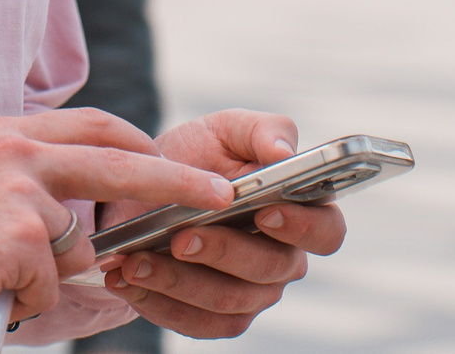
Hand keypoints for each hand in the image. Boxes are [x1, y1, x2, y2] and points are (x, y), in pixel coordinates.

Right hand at [0, 109, 234, 332]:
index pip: (94, 124)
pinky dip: (20, 300)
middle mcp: (20, 153)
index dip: (138, 143)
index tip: (171, 158)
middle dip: (180, 180)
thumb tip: (73, 226)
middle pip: (121, 161)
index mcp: (10, 133)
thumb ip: (22, 187)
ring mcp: (21, 194)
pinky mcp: (17, 239)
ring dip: (41, 276)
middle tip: (222, 194)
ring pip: (74, 247)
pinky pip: (47, 285)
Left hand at [94, 110, 347, 339]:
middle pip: (270, 270)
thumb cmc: (198, 157)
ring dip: (179, 281)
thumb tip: (282, 152)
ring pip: (227, 301)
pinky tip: (129, 280)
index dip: (302, 227)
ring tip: (137, 260)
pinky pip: (195, 323)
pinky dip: (159, 303)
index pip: (326, 231)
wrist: (144, 190)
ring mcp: (251, 294)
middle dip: (223, 252)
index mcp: (299, 212)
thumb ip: (264, 130)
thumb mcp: (226, 130)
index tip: (264, 211)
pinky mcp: (213, 318)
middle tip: (181, 237)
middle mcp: (282, 259)